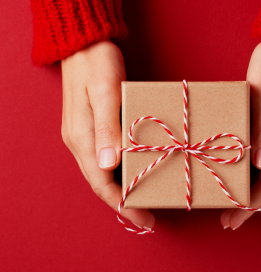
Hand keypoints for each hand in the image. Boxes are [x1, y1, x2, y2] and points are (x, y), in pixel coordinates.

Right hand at [61, 40, 153, 230]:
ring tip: (143, 199)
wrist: (85, 45)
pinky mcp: (92, 128)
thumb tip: (109, 165)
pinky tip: (133, 173)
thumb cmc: (98, 64)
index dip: (122, 204)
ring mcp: (84, 135)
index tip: (143, 219)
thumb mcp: (106, 92)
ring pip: (103, 172)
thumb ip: (107, 128)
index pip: (101, 182)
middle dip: (123, 202)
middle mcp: (80, 141)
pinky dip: (119, 172)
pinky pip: (104, 159)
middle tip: (147, 215)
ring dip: (121, 189)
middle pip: (101, 182)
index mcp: (83, 137)